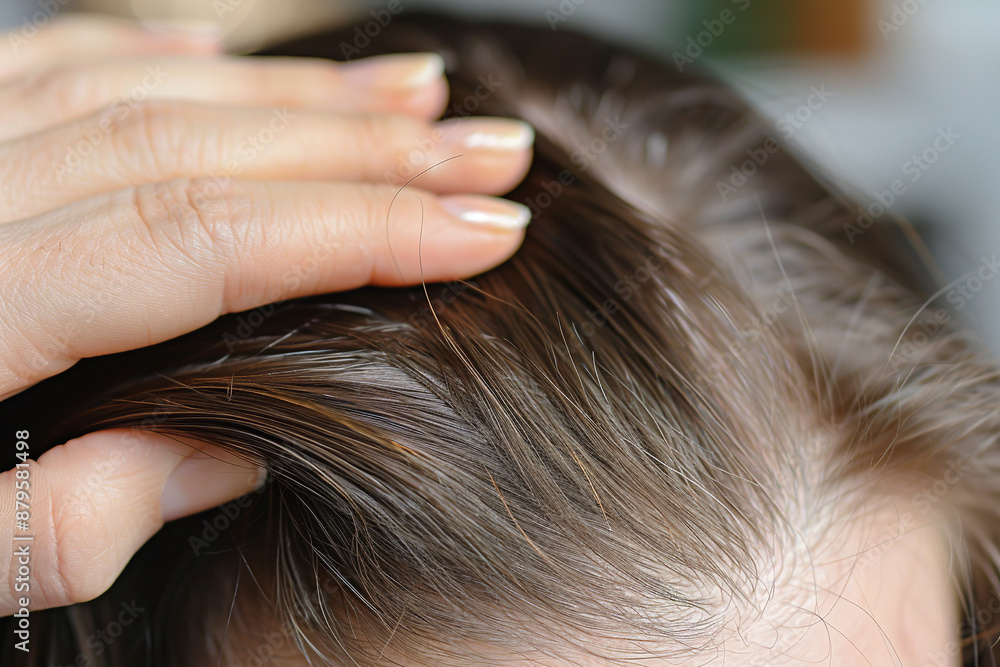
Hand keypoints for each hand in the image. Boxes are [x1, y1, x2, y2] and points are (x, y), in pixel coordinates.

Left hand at [0, 15, 532, 614]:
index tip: (481, 233)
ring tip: (418, 97)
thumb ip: (59, 526)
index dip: (359, 229)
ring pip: (148, 83)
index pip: (203, 239)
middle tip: (490, 151)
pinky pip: (62, 64)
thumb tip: (226, 460)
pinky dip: (177, 55)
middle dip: (367, 148)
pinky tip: (251, 63)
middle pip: (198, 141)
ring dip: (300, 90)